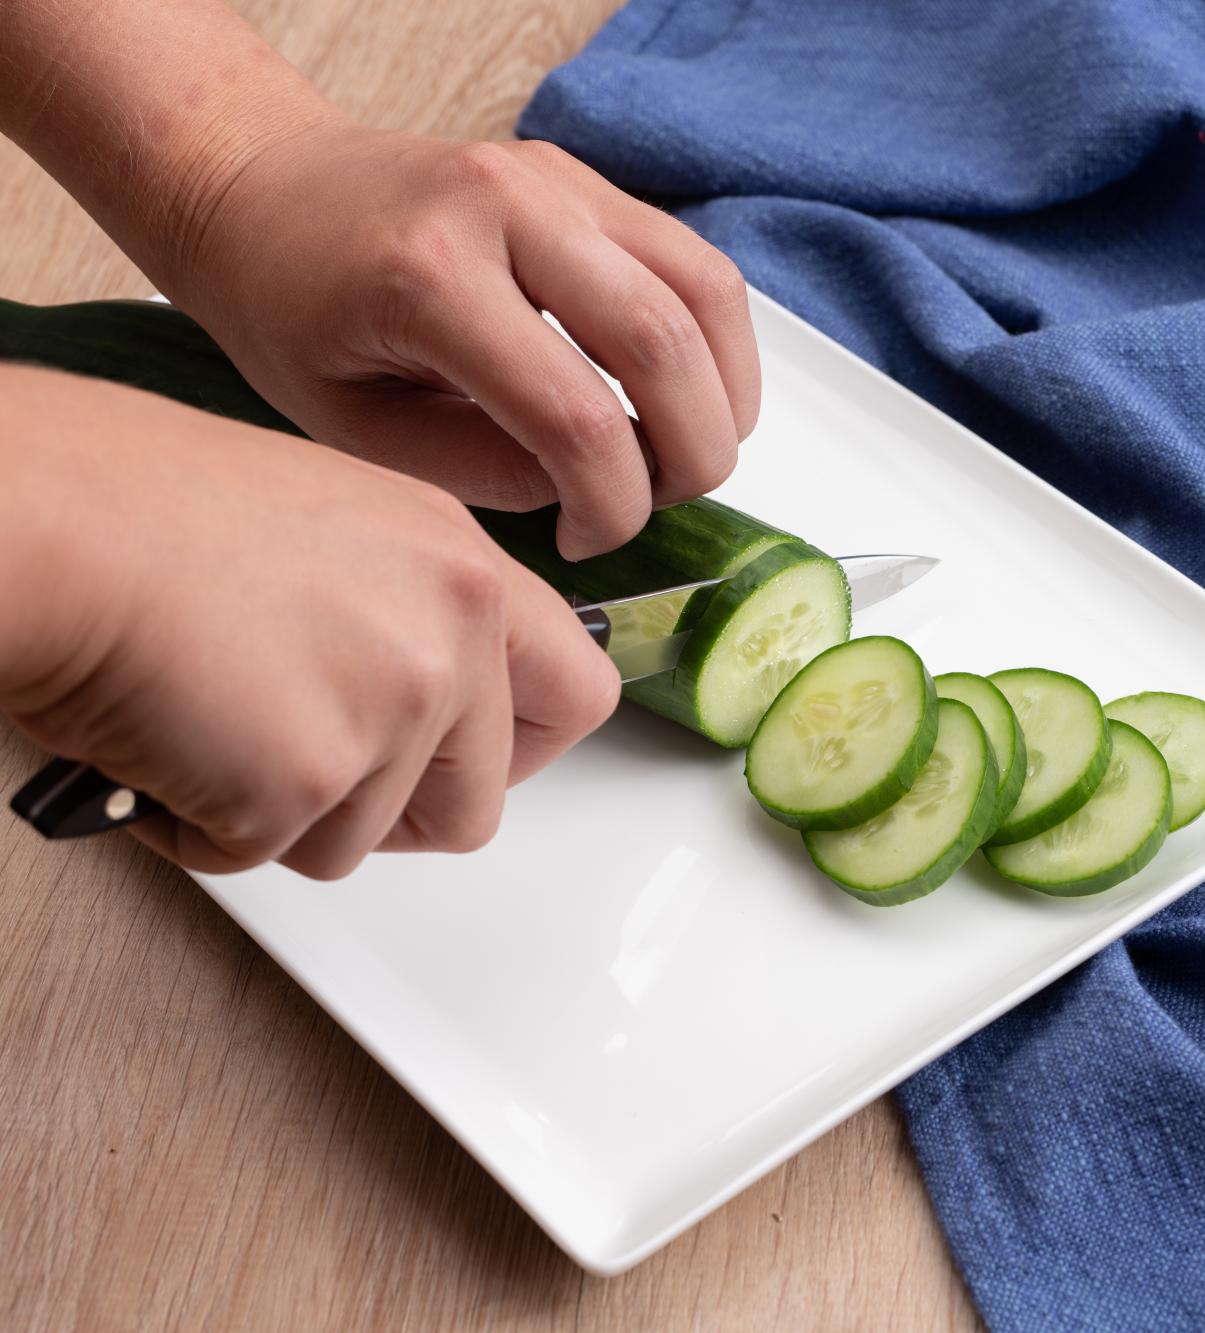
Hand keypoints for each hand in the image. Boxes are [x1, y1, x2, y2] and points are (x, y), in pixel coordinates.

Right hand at [0, 368, 620, 878]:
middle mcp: (452, 632)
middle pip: (475, 802)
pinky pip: (266, 855)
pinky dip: (201, 827)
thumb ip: (406, 611)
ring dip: (278, 815)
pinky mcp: (310, 777)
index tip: (468, 760)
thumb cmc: (134, 506)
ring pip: (361, 839)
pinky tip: (161, 747)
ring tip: (204, 724)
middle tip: (301, 770)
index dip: (516, 748)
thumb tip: (426, 700)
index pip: (575, 691)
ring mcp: (394, 707)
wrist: (44, 519)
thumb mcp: (330, 525)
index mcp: (461, 563)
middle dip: (387, 812)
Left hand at [166, 120, 760, 559]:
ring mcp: (556, 180)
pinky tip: (685, 398)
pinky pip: (694, 264)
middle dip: (691, 455)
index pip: (578, 418)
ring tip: (686, 455)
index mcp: (427, 277)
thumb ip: (480, 469)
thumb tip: (594, 492)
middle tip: (659, 503)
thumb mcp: (354, 427)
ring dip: (724, 396)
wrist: (260, 186)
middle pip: (666, 346)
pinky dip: (714, 345)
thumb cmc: (290, 310)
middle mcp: (505, 207)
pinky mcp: (585, 180)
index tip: (588, 540)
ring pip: (706, 295)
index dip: (612, 505)